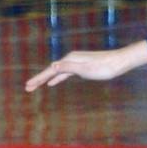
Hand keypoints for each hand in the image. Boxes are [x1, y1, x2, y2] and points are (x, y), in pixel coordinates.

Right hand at [25, 41, 146, 91]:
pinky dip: (57, 78)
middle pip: (51, 70)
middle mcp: (71, 59)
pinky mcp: (82, 66)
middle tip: (27, 88)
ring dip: (46, 79)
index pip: (50, 70)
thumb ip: (69, 68)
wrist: (120, 62)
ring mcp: (76, 62)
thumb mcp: (86, 69)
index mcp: (70, 60)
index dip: (39, 79)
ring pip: (57, 72)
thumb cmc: (104, 67)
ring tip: (36, 85)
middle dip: (39, 79)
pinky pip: (65, 73)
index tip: (27, 87)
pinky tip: (54, 82)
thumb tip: (52, 66)